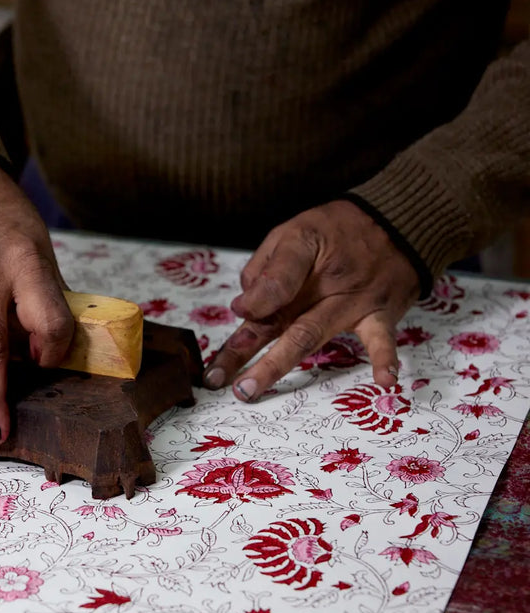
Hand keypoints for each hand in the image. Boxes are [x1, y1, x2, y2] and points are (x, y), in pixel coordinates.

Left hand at [203, 200, 419, 400]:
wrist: (396, 222)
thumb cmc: (336, 231)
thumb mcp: (294, 231)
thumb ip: (265, 268)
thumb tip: (245, 308)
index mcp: (300, 256)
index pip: (274, 279)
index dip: (254, 299)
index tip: (241, 311)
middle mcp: (324, 282)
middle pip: (279, 321)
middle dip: (244, 351)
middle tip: (217, 379)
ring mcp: (352, 301)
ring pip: (310, 336)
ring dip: (277, 365)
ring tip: (249, 390)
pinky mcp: (380, 315)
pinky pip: (382, 339)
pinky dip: (385, 359)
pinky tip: (385, 382)